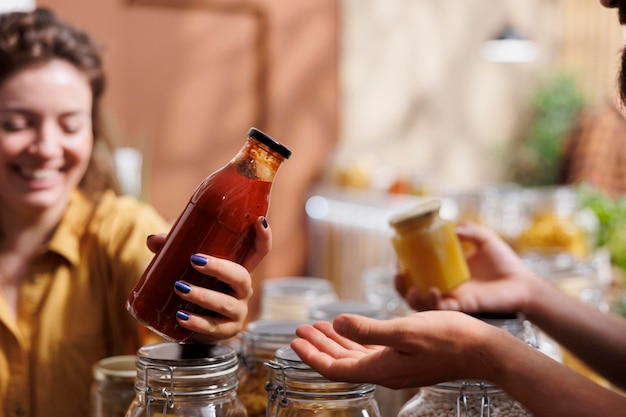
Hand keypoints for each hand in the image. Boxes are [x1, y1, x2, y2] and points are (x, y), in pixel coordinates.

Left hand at [146, 216, 270, 341]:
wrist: (191, 325)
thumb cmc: (196, 288)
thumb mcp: (187, 268)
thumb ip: (172, 251)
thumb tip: (153, 240)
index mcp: (238, 270)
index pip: (259, 252)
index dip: (264, 237)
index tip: (260, 221)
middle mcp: (243, 290)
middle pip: (242, 276)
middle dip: (219, 268)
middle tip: (195, 260)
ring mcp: (238, 311)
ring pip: (226, 303)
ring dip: (202, 295)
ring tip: (179, 288)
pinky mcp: (227, 331)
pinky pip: (214, 327)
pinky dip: (197, 321)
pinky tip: (181, 316)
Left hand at [291, 312, 496, 388]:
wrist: (483, 350)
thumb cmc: (448, 338)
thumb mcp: (404, 330)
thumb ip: (368, 329)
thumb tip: (337, 322)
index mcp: (380, 369)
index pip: (334, 368)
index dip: (311, 355)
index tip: (294, 342)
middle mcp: (385, 371)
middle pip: (341, 362)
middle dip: (318, 346)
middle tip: (300, 330)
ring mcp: (396, 365)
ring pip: (355, 355)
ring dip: (335, 341)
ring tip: (318, 326)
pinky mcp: (406, 357)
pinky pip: (371, 351)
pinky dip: (355, 339)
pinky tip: (351, 328)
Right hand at [395, 222, 536, 314]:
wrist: (523, 283)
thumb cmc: (504, 262)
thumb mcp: (485, 239)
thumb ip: (469, 230)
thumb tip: (453, 227)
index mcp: (445, 272)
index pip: (418, 271)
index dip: (405, 267)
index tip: (398, 258)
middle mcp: (445, 287)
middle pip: (413, 291)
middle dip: (400, 287)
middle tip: (398, 276)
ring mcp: (452, 299)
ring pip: (422, 305)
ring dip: (411, 298)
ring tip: (411, 289)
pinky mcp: (462, 308)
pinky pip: (442, 309)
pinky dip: (433, 303)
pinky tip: (432, 291)